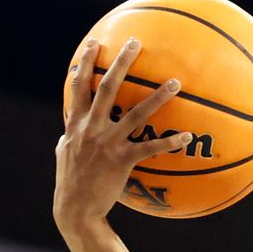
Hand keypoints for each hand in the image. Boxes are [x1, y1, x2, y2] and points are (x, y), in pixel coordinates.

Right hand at [54, 38, 187, 234]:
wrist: (75, 209)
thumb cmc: (71, 181)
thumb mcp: (64, 152)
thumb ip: (70, 135)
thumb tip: (71, 126)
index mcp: (76, 123)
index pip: (78, 85)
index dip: (85, 63)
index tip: (94, 44)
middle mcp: (90, 127)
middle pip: (106, 87)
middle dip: (120, 62)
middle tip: (135, 42)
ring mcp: (107, 143)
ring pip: (135, 113)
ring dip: (158, 96)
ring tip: (175, 82)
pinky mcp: (122, 161)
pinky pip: (150, 148)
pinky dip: (169, 142)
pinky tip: (187, 136)